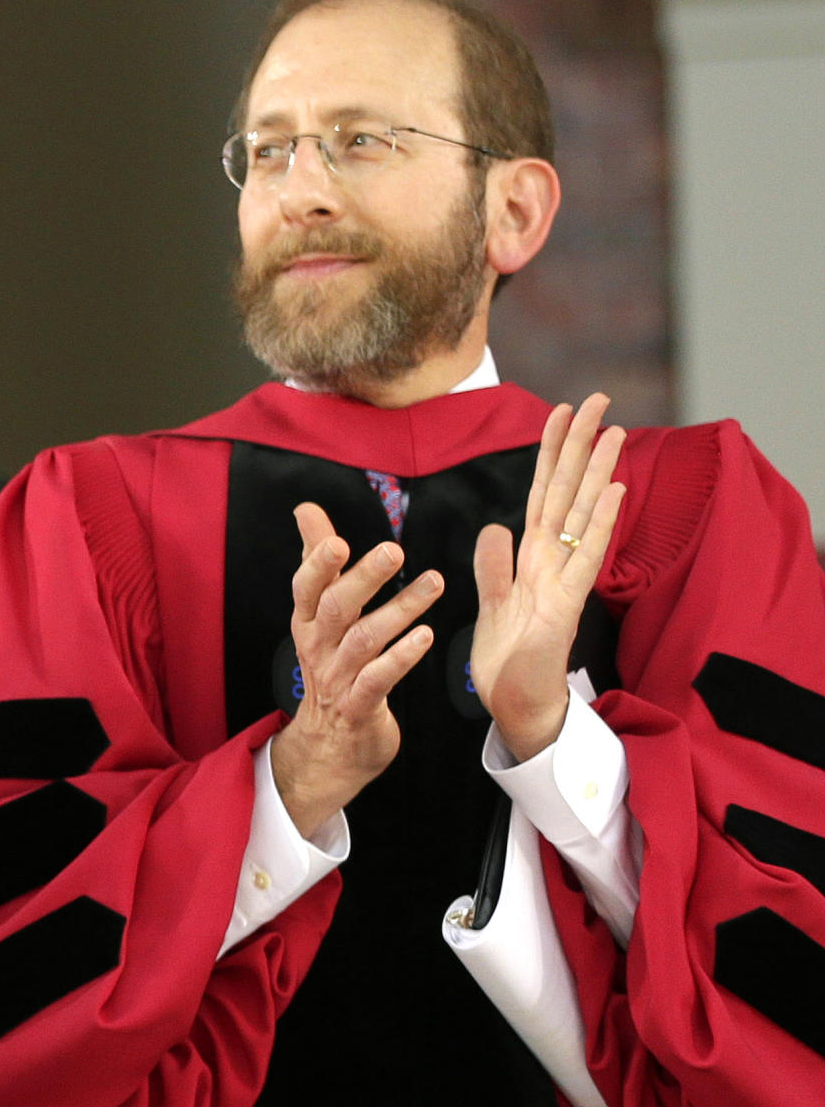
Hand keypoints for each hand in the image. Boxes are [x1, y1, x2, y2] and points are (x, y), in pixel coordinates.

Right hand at [271, 502, 443, 836]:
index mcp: (307, 621)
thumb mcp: (318, 613)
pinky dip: (402, 657)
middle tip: (393, 550)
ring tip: (434, 583)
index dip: (317, 564)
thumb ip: (317, 559)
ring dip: (400, 610)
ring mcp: (338, 678)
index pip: (305, 587)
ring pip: (365, 640)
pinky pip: (380, 679)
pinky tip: (426, 636)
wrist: (329, 745)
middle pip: (335, 608)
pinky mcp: (360, 707)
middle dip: (363, 578)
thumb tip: (306, 509)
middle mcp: (318, 647)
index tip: (336, 540)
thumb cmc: (330, 665)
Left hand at [470, 394, 625, 760]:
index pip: (543, 492)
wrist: (517, 708)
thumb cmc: (509, 661)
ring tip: (614, 429)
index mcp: (531, 559)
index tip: (561, 409)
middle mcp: (552, 563)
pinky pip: (584, 559)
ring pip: (580, 515)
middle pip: (566, 492)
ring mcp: (562, 582)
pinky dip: (599, 524)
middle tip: (599, 398)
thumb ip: (494, 566)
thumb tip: (494, 527)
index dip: (551, 451)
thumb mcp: (492, 604)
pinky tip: (615, 491)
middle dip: (581, 445)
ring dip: (597, 472)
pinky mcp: (565, 608)